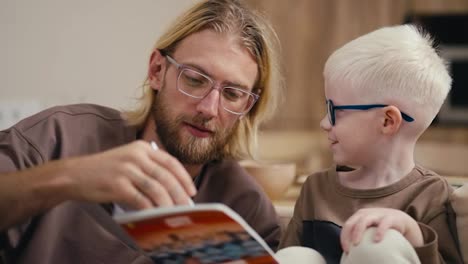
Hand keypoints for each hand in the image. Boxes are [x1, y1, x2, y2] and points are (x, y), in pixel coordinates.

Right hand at [63, 140, 196, 208]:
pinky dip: (151, 209)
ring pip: (156, 189)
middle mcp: (136, 156)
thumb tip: (172, 187)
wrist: (74, 174)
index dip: (184, 178)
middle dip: (179, 194)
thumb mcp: (128, 159)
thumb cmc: (104, 170)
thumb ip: (148, 167)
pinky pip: (141, 199)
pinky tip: (155, 215)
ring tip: (174, 213)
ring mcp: (126, 169)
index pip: (170, 162)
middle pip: (166, 176)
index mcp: (142, 148)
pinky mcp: (117, 185)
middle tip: (186, 206)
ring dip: (168, 203)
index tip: (191, 191)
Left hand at [341, 208, 422, 252]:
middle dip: (348, 235)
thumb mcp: (368, 229)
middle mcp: (366, 214)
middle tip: (349, 248)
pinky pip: (384, 224)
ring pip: (364, 221)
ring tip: (356, 243)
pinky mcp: (390, 217)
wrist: (401, 221)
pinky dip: (379, 231)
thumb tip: (349, 252)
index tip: (346, 250)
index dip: (344, 237)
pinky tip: (377, 240)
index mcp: (359, 216)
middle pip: (352, 223)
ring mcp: (378, 214)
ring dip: (358, 232)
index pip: (347, 226)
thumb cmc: (381, 228)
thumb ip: (359, 235)